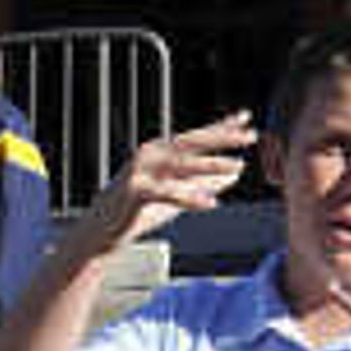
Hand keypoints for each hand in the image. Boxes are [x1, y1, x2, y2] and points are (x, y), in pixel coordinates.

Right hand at [83, 113, 258, 257]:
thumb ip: (205, 181)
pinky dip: (190, 198)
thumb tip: (238, 171)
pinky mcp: (134, 192)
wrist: (100, 232)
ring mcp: (140, 171)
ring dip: (212, 165)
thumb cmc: (138, 211)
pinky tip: (212, 203)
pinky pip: (166, 193)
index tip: (246, 118)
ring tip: (238, 166)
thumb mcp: (179, 194)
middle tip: (250, 136)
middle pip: (191, 143)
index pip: (196, 136)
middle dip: (222, 138)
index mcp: (160, 151)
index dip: (221, 126)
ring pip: (181, 165)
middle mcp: (150, 155)